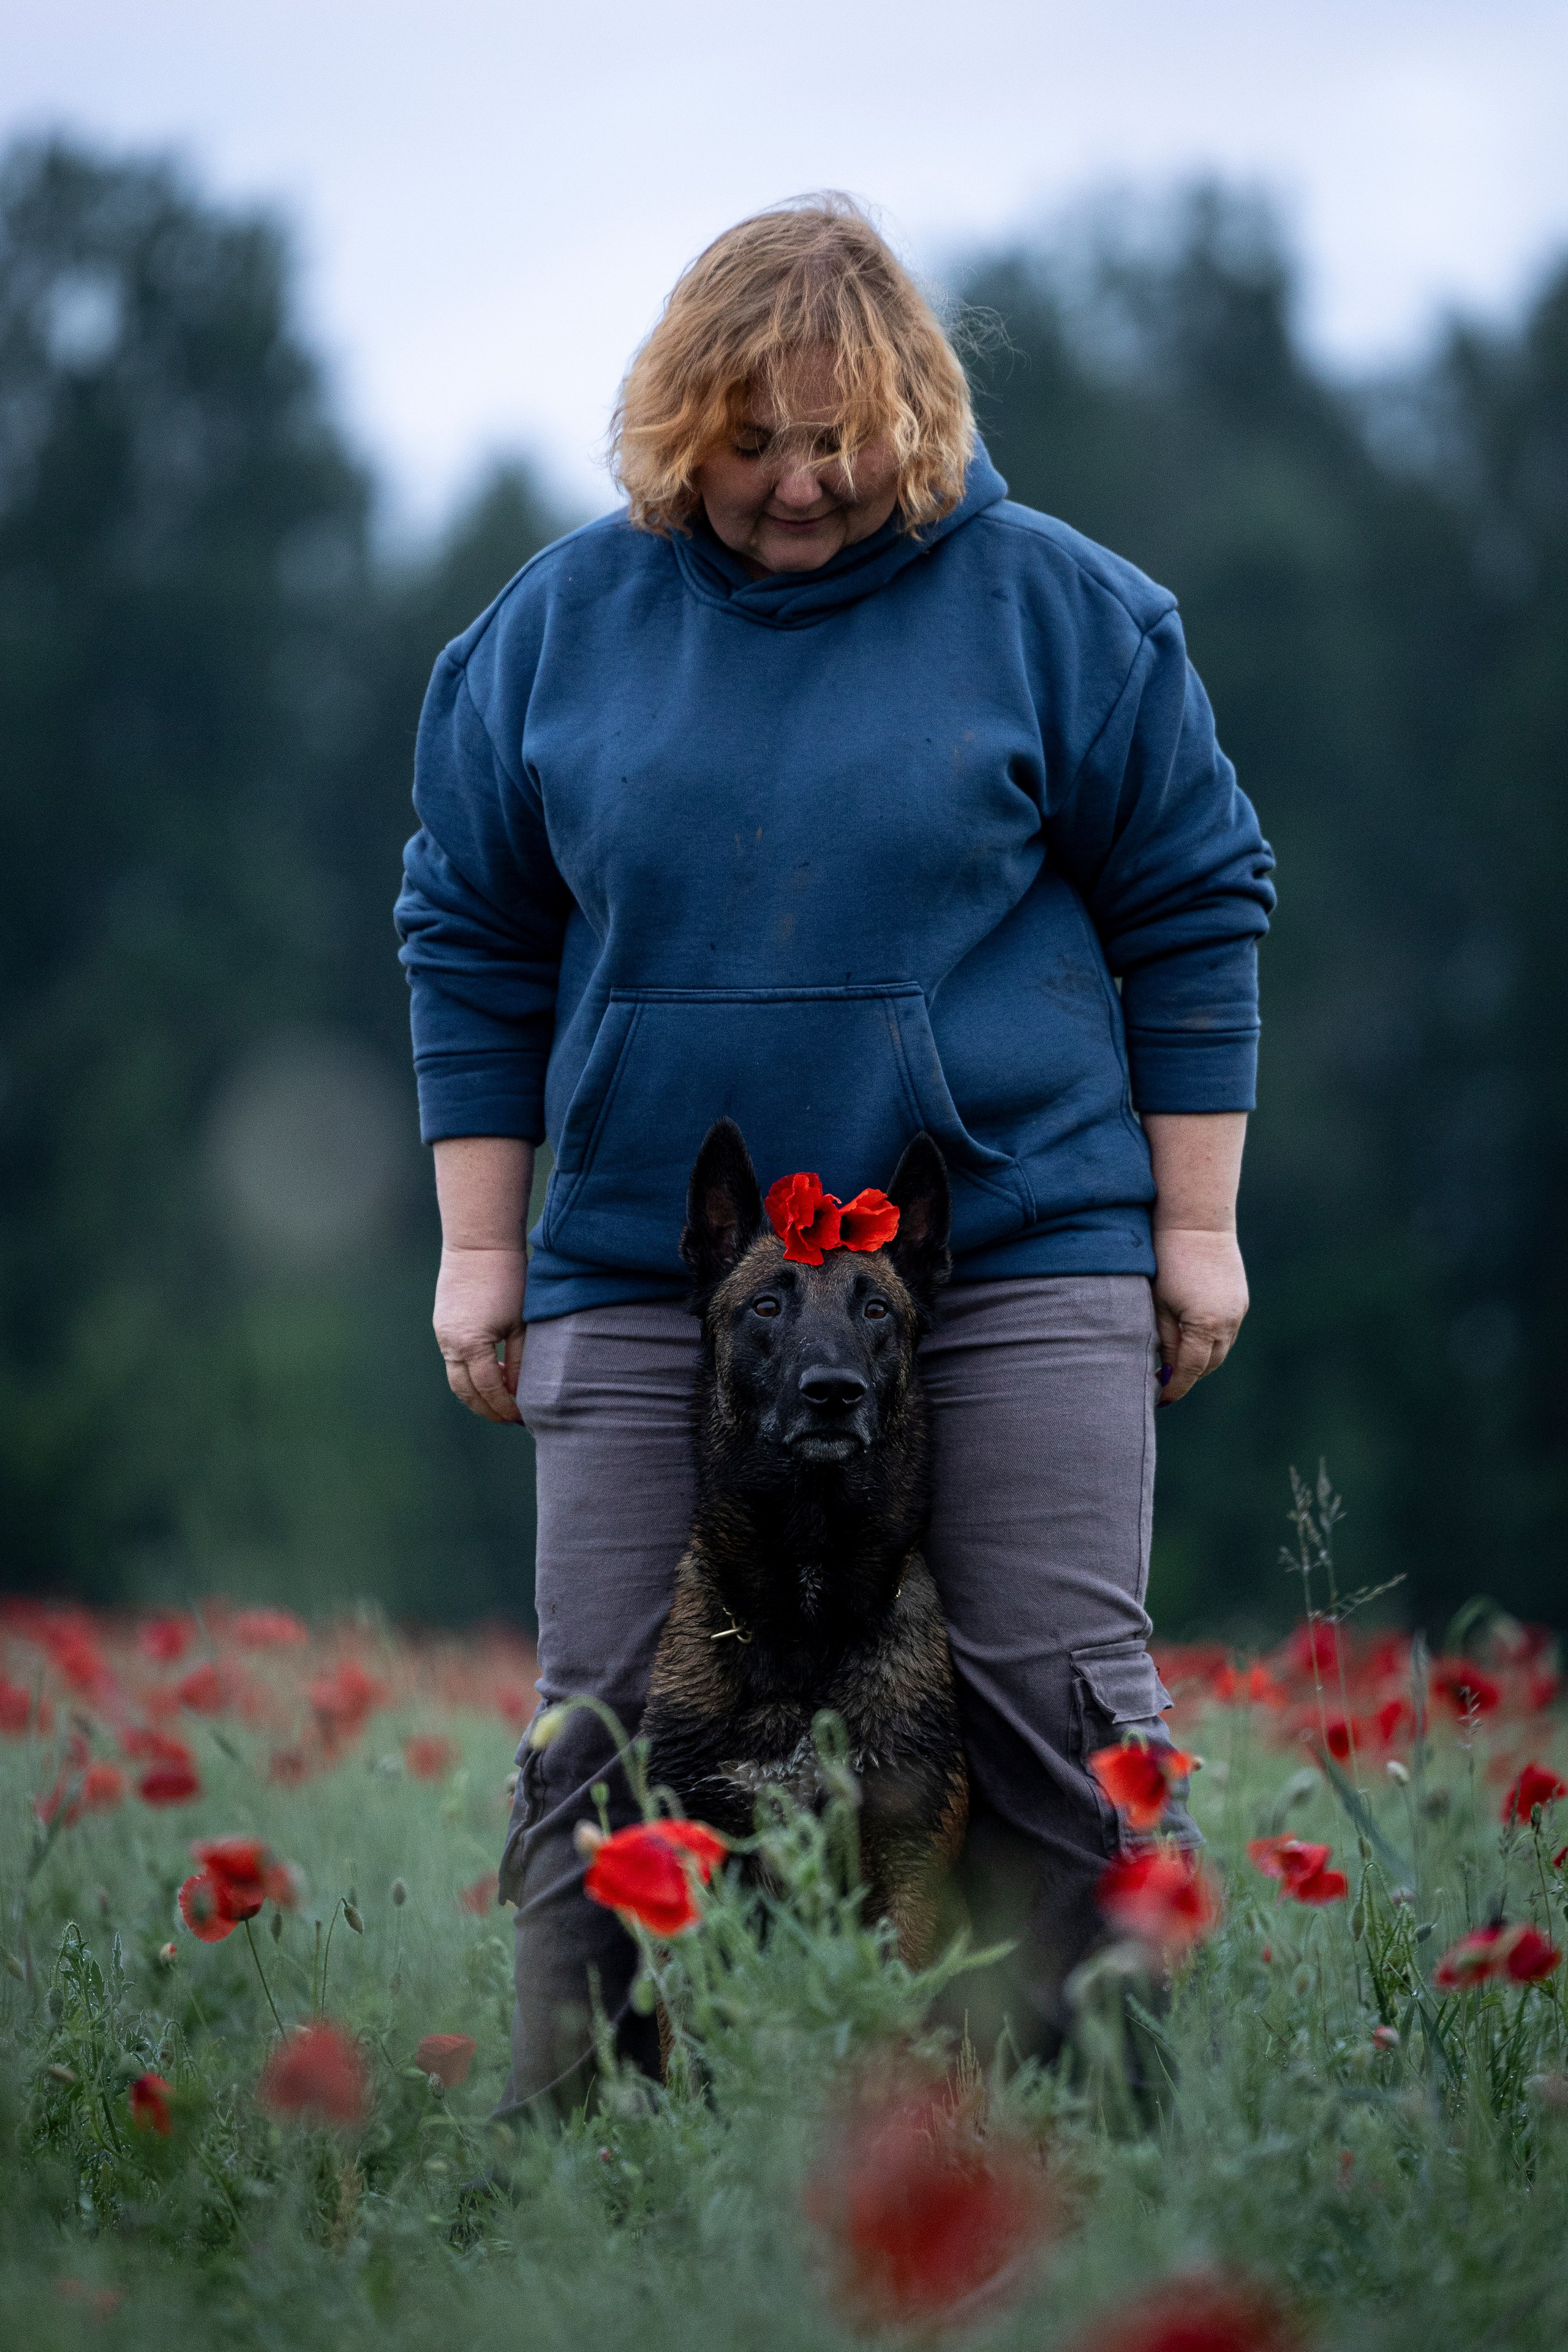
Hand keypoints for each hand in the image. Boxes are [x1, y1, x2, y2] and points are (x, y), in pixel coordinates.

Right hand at [433, 1244, 526, 1423]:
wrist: (479, 1244)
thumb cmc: (508, 1279)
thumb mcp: (520, 1323)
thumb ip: (519, 1361)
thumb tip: (519, 1392)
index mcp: (471, 1345)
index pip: (489, 1390)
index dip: (506, 1408)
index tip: (523, 1417)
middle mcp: (451, 1344)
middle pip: (466, 1392)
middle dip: (487, 1410)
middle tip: (510, 1418)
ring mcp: (442, 1334)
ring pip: (456, 1378)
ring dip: (476, 1394)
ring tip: (502, 1401)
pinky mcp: (442, 1324)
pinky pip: (453, 1360)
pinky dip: (470, 1374)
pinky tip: (491, 1373)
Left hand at [1151, 1226, 1248, 1405]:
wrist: (1197, 1222)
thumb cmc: (1167, 1260)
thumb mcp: (1159, 1305)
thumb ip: (1165, 1341)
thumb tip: (1166, 1370)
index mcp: (1205, 1326)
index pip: (1189, 1370)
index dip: (1174, 1387)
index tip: (1158, 1399)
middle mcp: (1228, 1322)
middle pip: (1208, 1364)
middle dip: (1187, 1376)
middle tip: (1163, 1381)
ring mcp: (1238, 1310)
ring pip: (1220, 1350)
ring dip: (1200, 1360)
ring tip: (1175, 1361)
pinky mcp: (1240, 1299)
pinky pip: (1227, 1332)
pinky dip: (1210, 1341)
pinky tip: (1191, 1337)